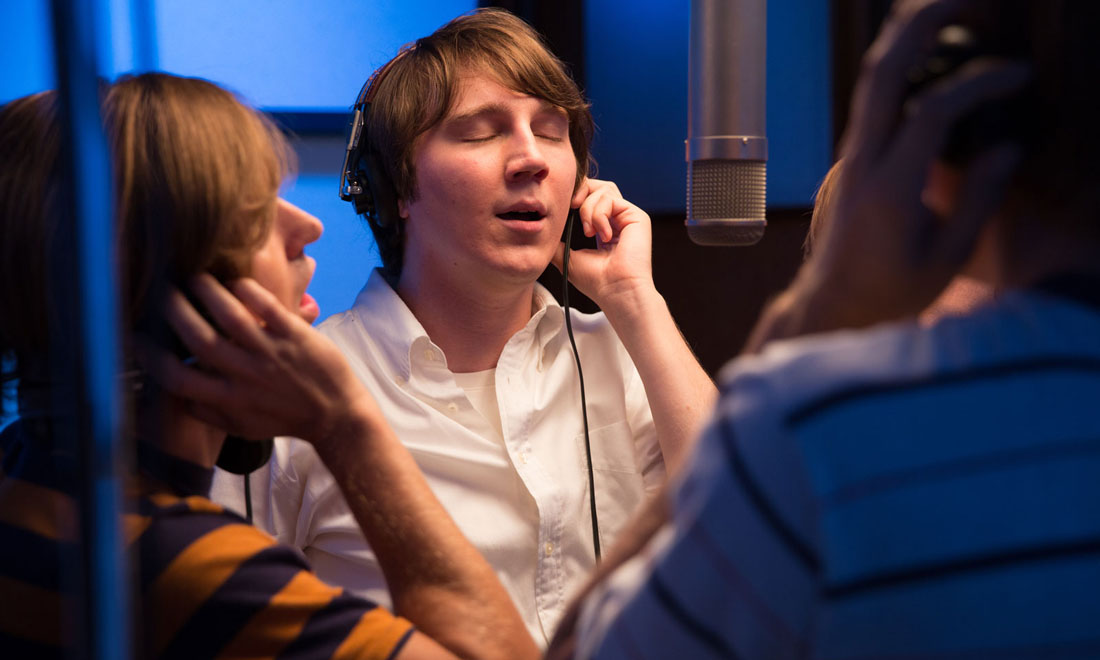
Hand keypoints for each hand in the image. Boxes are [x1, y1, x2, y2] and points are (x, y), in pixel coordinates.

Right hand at [149, 274, 378, 448]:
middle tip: (161, 290)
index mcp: (228, 399)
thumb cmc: (286, 419)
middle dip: (172, 310)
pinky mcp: (296, 335)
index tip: (136, 334)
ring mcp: (271, 353)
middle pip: (197, 337)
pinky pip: (265, 306)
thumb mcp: (242, 427)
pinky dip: (246, 290)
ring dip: (206, 291)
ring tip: (193, 277)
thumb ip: (207, 412)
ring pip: (230, 315)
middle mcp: (246, 375)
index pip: (177, 377)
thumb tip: (174, 396)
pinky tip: (235, 282)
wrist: (337, 415)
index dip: (150, 355)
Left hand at [551, 178, 654, 309]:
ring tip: (588, 232)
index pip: (589, 197)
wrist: (616, 291)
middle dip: (580, 190)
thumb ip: (556, 241)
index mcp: (604, 226)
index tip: (562, 205)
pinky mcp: (636, 216)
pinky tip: (602, 235)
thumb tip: (540, 228)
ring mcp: (628, 217)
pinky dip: (600, 215)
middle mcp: (618, 219)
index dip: (575, 195)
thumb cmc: (595, 281)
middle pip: (598, 185)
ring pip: (604, 190)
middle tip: (571, 206)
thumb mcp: (567, 257)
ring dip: (589, 208)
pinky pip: (611, 199)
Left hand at [796, 0, 1028, 326]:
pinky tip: (927, 50)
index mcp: (888, 188)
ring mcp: (850, 156)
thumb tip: (1008, 147)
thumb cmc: (890, 292)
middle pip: (882, 75)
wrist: (832, 305)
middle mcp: (861, 162)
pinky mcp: (850, 157)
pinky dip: (899, 65)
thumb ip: (978, 200)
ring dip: (905, 36)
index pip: (930, 112)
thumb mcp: (946, 258)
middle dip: (921, 25)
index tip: (1020, 75)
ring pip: (870, 80)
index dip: (978, 83)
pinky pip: (871, 99)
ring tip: (947, 7)